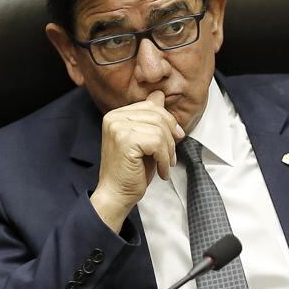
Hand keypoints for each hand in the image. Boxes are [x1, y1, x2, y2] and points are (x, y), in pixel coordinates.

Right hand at [92, 91, 184, 232]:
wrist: (116, 194)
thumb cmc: (131, 170)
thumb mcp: (144, 139)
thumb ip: (150, 118)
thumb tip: (160, 94)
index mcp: (116, 114)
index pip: (151, 105)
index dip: (168, 121)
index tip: (175, 139)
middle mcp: (114, 117)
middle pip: (158, 115)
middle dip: (171, 136)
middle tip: (171, 156)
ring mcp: (118, 128)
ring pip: (159, 129)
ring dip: (168, 150)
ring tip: (165, 165)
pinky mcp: (125, 140)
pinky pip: (157, 143)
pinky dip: (164, 159)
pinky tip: (161, 171)